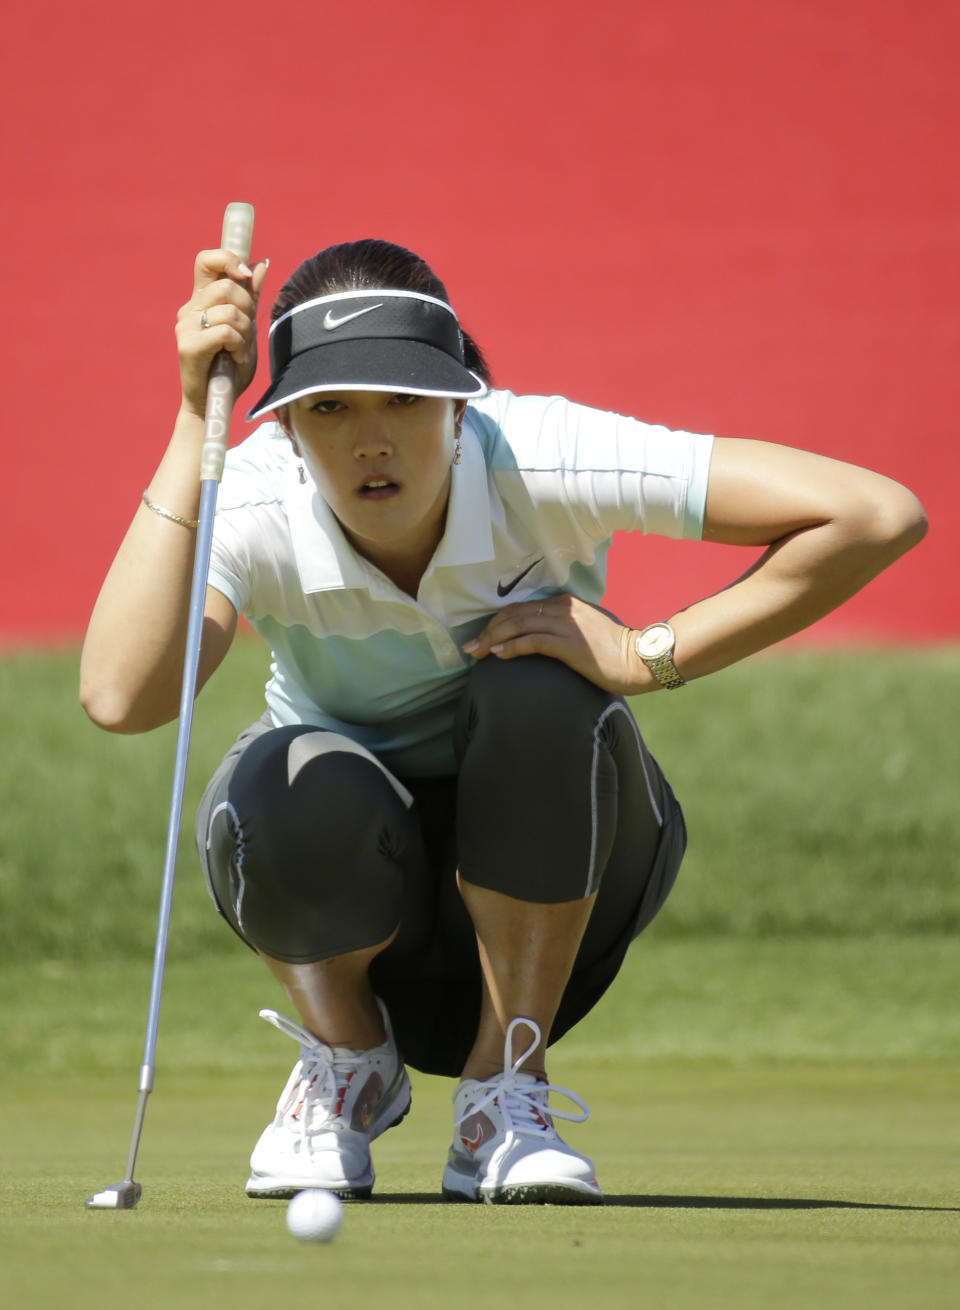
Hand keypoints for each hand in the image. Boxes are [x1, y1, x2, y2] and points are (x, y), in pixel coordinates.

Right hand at [175, 249, 268, 416]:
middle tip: (247, 331)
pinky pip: (225, 332)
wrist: (213, 403)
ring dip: (245, 332)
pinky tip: (236, 358)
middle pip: (227, 286)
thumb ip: (250, 297)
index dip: (227, 258)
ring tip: (239, 349)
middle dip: (248, 307)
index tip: (244, 274)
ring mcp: (186, 327)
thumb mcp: (246, 329)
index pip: (206, 260)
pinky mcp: (188, 346)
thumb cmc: (229, 368)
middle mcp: (190, 309)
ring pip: (229, 311)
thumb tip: (261, 264)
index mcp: (201, 300)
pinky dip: (239, 345)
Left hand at [463, 595, 640, 694]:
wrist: (638, 661)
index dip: (498, 621)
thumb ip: (565, 628)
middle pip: (514, 614)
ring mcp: (566, 624)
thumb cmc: (614, 651)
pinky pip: (531, 641)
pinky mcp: (568, 643)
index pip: (521, 607)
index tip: (483, 636)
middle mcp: (563, 609)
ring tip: (476, 652)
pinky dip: (511, 646)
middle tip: (470, 646)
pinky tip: (497, 654)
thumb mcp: (587, 630)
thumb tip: (543, 637)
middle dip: (488, 629)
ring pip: (518, 625)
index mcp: (566, 603)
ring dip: (492, 638)